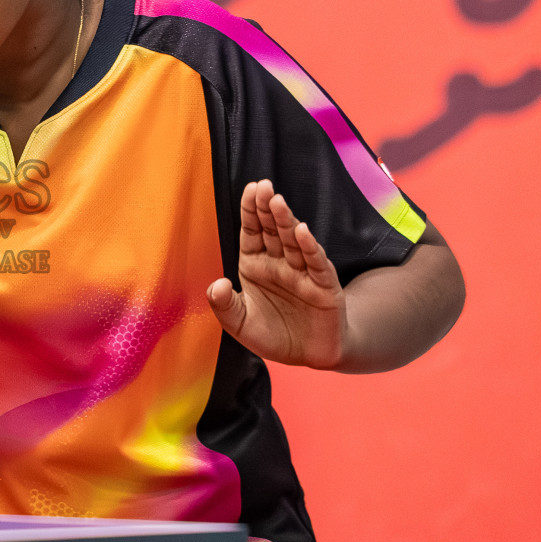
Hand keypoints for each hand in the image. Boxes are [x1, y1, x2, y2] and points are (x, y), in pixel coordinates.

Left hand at [206, 179, 348, 369]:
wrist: (311, 355)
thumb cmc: (274, 335)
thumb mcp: (240, 324)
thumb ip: (224, 306)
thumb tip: (217, 284)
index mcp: (256, 265)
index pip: (252, 231)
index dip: (250, 211)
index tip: (249, 189)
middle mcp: (279, 263)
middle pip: (273, 230)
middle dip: (266, 208)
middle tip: (263, 186)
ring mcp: (302, 273)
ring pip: (293, 241)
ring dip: (286, 221)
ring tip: (277, 202)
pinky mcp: (323, 287)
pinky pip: (316, 264)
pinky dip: (309, 248)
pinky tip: (302, 232)